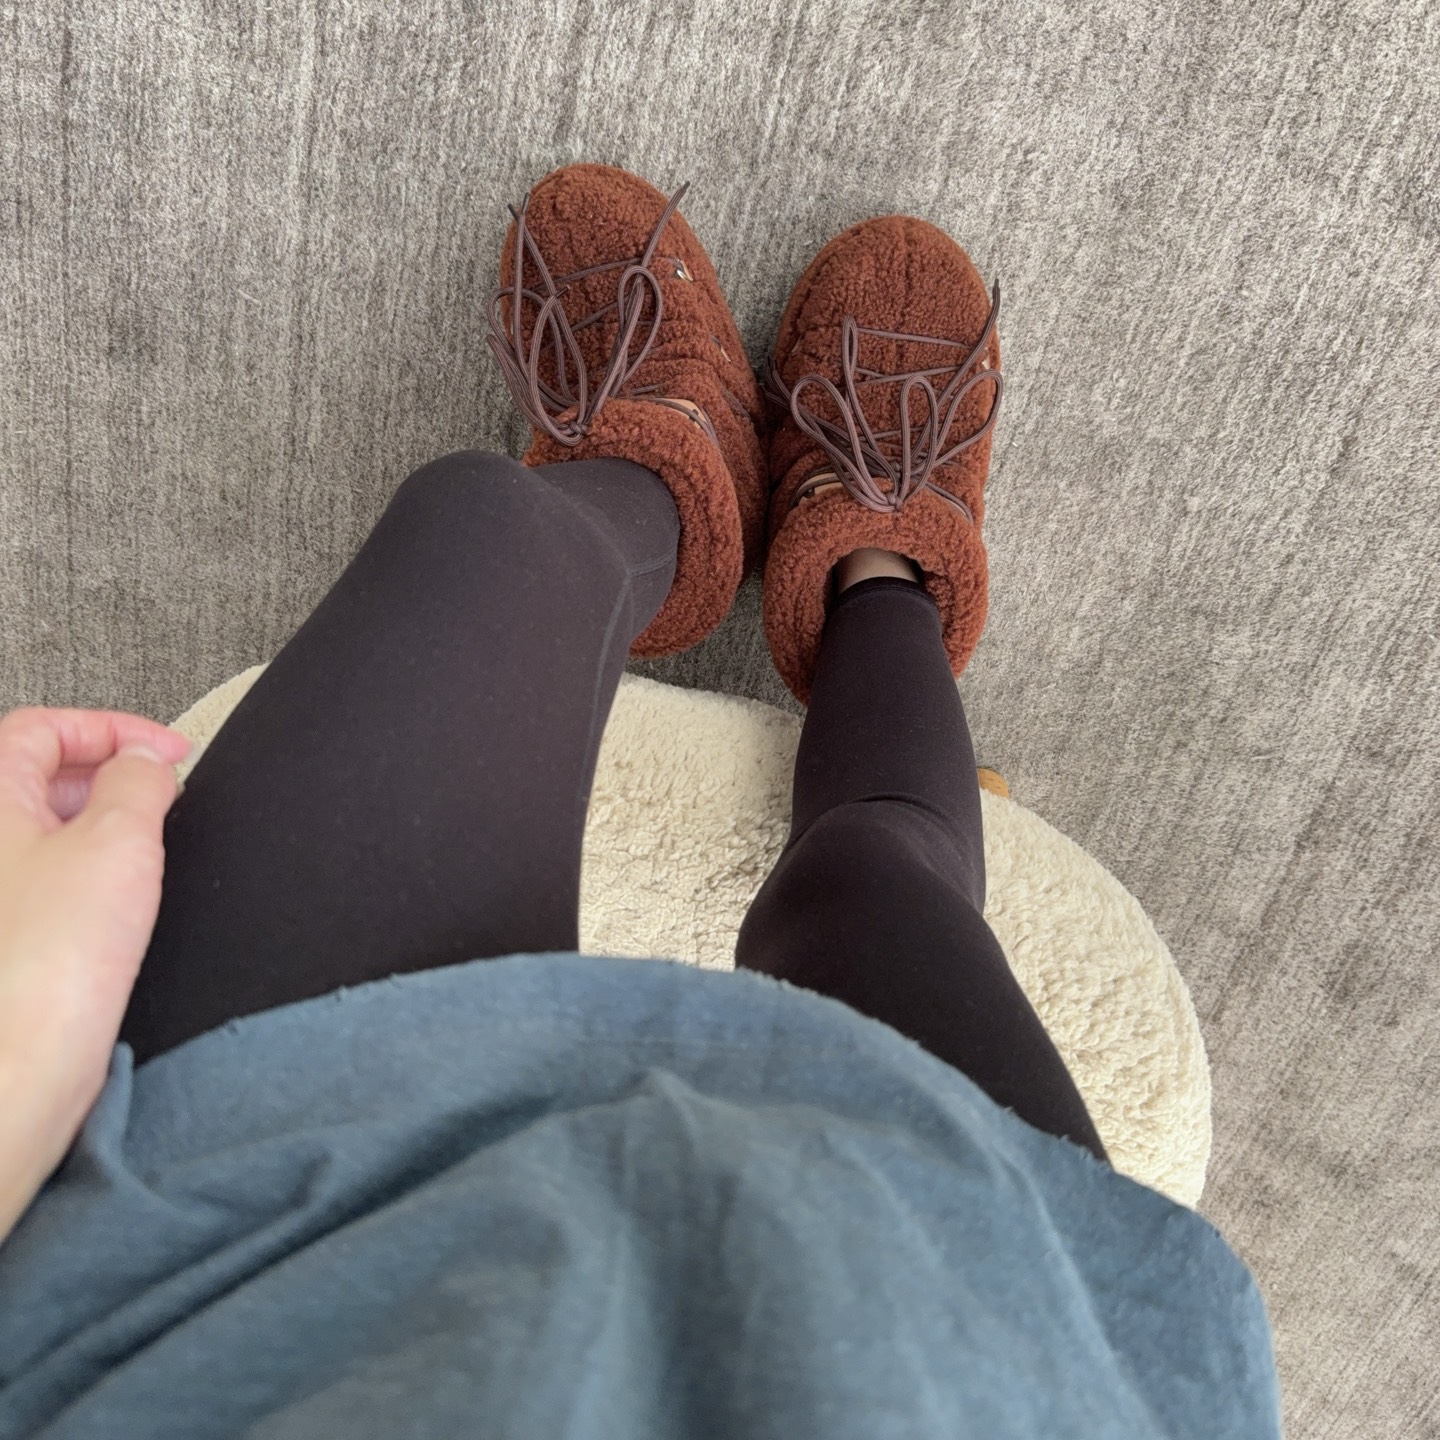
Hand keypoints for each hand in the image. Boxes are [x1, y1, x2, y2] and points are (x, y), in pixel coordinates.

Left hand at [0, 706, 190, 1242]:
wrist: (18, 1065)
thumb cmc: (50, 961)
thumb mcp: (120, 840)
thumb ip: (139, 779)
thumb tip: (146, 760)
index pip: (42, 727)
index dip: (111, 728)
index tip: (166, 751)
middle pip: (37, 773)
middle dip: (108, 774)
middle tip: (164, 795)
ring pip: (44, 827)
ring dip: (101, 822)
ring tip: (150, 845)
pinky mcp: (6, 935)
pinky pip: (45, 877)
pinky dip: (88, 870)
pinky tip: (122, 899)